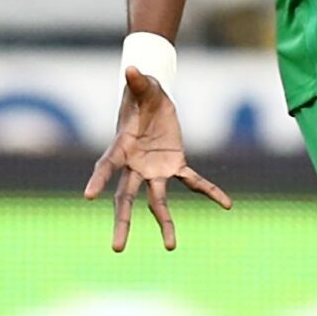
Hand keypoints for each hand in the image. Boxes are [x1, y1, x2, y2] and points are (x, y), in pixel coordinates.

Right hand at [83, 66, 232, 250]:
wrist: (152, 99)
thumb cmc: (142, 93)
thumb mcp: (143, 86)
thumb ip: (139, 81)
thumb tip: (133, 68)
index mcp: (121, 146)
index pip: (106, 166)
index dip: (98, 180)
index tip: (88, 196)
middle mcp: (134, 165)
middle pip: (126, 198)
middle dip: (123, 222)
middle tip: (118, 249)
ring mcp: (154, 169)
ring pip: (157, 201)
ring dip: (165, 222)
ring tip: (171, 247)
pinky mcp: (175, 165)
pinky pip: (193, 181)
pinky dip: (210, 191)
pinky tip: (227, 204)